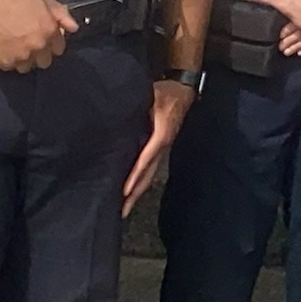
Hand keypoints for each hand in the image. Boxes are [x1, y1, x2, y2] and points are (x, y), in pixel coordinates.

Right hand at [0, 0, 76, 72]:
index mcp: (50, 32)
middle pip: (44, 62)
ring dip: (24, 60)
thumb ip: (62, 15)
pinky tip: (5, 50)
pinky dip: (8, 61)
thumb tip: (74, 28)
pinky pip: (10, 67)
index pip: (59, 49)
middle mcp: (38, 47)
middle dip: (39, 54)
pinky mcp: (3, 61)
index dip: (52, 44)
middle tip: (29, 45)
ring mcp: (20, 56)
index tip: (44, 40)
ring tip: (17, 49)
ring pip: (27, 67)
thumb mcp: (43, 0)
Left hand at [131, 84, 191, 210]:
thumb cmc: (166, 92)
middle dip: (134, 194)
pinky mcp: (160, 148)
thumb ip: (136, 107)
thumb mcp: (151, 95)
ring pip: (149, 174)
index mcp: (162, 134)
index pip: (146, 159)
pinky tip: (131, 189)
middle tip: (121, 212)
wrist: (184, 89)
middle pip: (148, 174)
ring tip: (124, 208)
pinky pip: (149, 168)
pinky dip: (139, 182)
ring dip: (137, 192)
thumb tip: (116, 116)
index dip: (135, 175)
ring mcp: (162, 149)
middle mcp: (163, 146)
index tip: (124, 191)